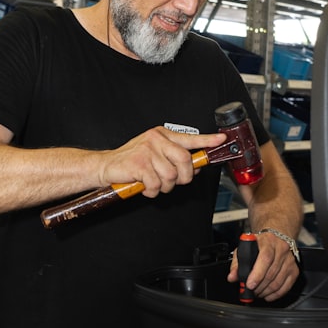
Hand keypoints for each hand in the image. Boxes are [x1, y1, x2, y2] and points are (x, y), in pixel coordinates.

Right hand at [100, 127, 226, 196]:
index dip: (207, 140)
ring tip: (153, 183)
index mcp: (162, 135)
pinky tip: (144, 187)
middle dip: (183, 177)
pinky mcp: (139, 163)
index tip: (221, 140)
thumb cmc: (131, 162)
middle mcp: (156, 139)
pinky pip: (156, 184)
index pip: (189, 138)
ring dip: (163, 187)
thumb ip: (174, 158)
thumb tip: (196, 166)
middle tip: (174, 182)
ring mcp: (147, 150)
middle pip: (184, 160)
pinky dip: (151, 191)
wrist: (106, 166)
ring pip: (171, 176)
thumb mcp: (155, 154)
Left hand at [228, 232, 299, 301]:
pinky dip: (276, 295)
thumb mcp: (245, 248)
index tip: (249, 284)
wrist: (277, 237)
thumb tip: (232, 277)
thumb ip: (237, 263)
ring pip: (278, 282)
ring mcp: (289, 261)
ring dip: (265, 292)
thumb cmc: (260, 244)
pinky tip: (267, 295)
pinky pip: (286, 286)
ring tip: (257, 293)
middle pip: (271, 273)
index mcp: (268, 242)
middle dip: (258, 286)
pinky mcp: (294, 270)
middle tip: (250, 291)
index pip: (265, 258)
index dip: (257, 274)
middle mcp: (281, 250)